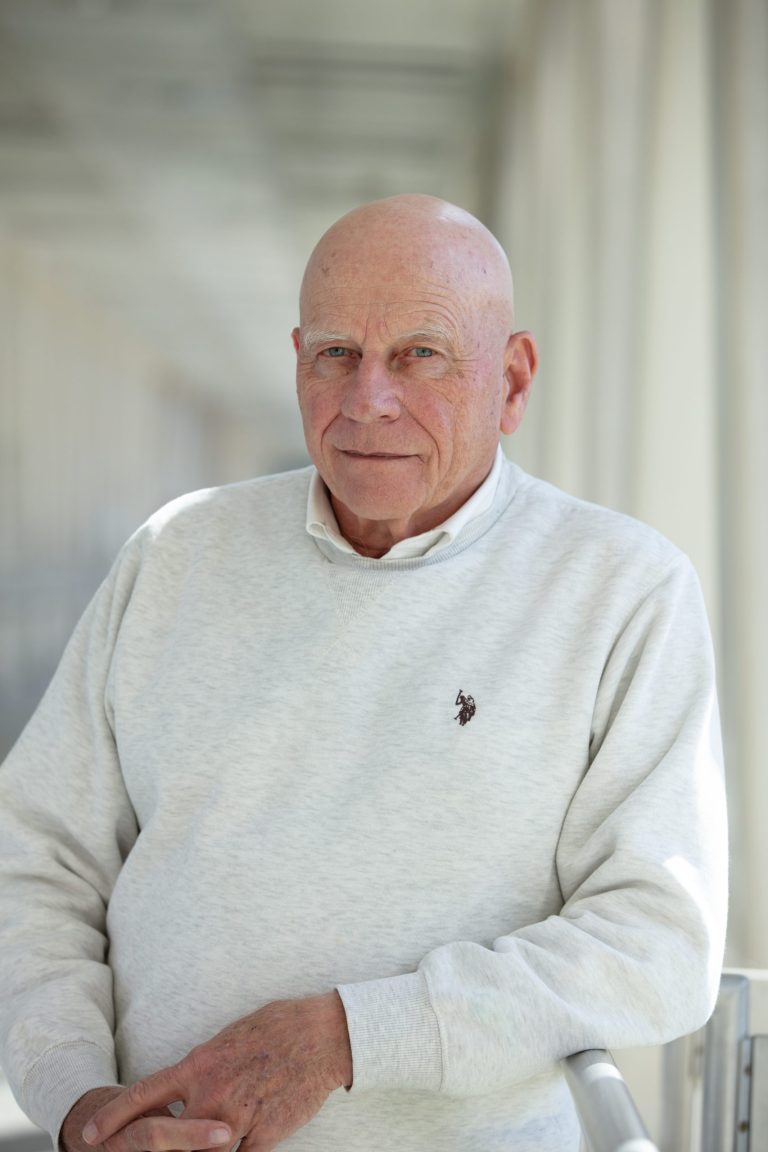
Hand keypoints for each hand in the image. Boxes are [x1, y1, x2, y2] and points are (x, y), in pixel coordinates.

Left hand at [81, 991, 352, 1151]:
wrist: (323, 1037)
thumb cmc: (278, 1027)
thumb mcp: (230, 1037)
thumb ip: (205, 1064)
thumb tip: (190, 1077)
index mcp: (200, 1064)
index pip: (143, 1094)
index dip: (112, 1117)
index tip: (90, 1135)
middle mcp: (212, 1094)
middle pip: (166, 1138)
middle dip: (150, 1149)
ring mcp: (237, 1119)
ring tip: (202, 1144)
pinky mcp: (264, 1136)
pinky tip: (240, 1147)